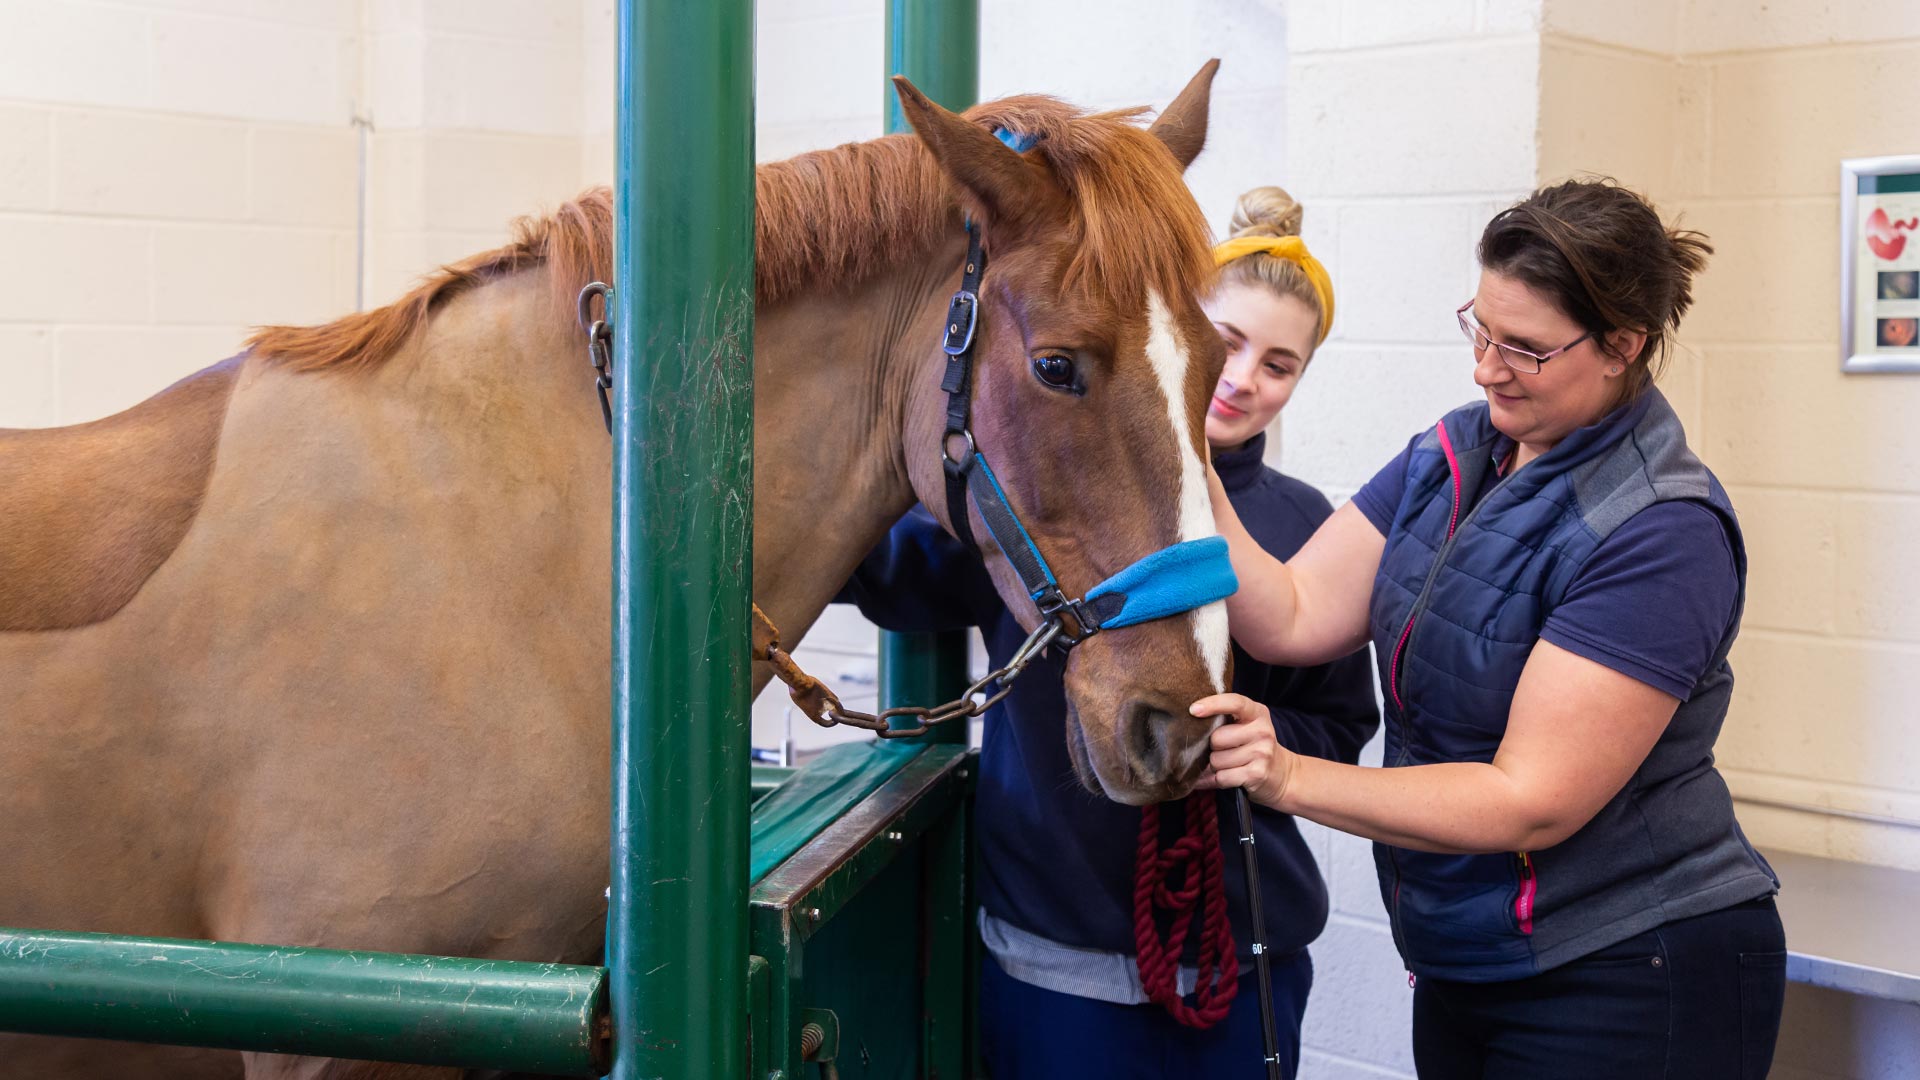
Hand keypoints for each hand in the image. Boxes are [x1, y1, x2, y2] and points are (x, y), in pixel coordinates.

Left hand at [1189, 693, 1295, 809]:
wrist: (1283, 774)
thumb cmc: (1254, 746)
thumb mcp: (1248, 725)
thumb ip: (1225, 719)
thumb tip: (1191, 717)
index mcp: (1258, 713)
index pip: (1235, 703)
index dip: (1213, 704)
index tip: (1193, 709)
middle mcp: (1262, 731)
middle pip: (1217, 738)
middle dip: (1213, 748)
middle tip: (1225, 750)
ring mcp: (1262, 753)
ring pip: (1217, 760)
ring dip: (1216, 766)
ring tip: (1231, 764)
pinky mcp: (1257, 774)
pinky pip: (1222, 777)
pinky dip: (1220, 779)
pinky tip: (1232, 776)